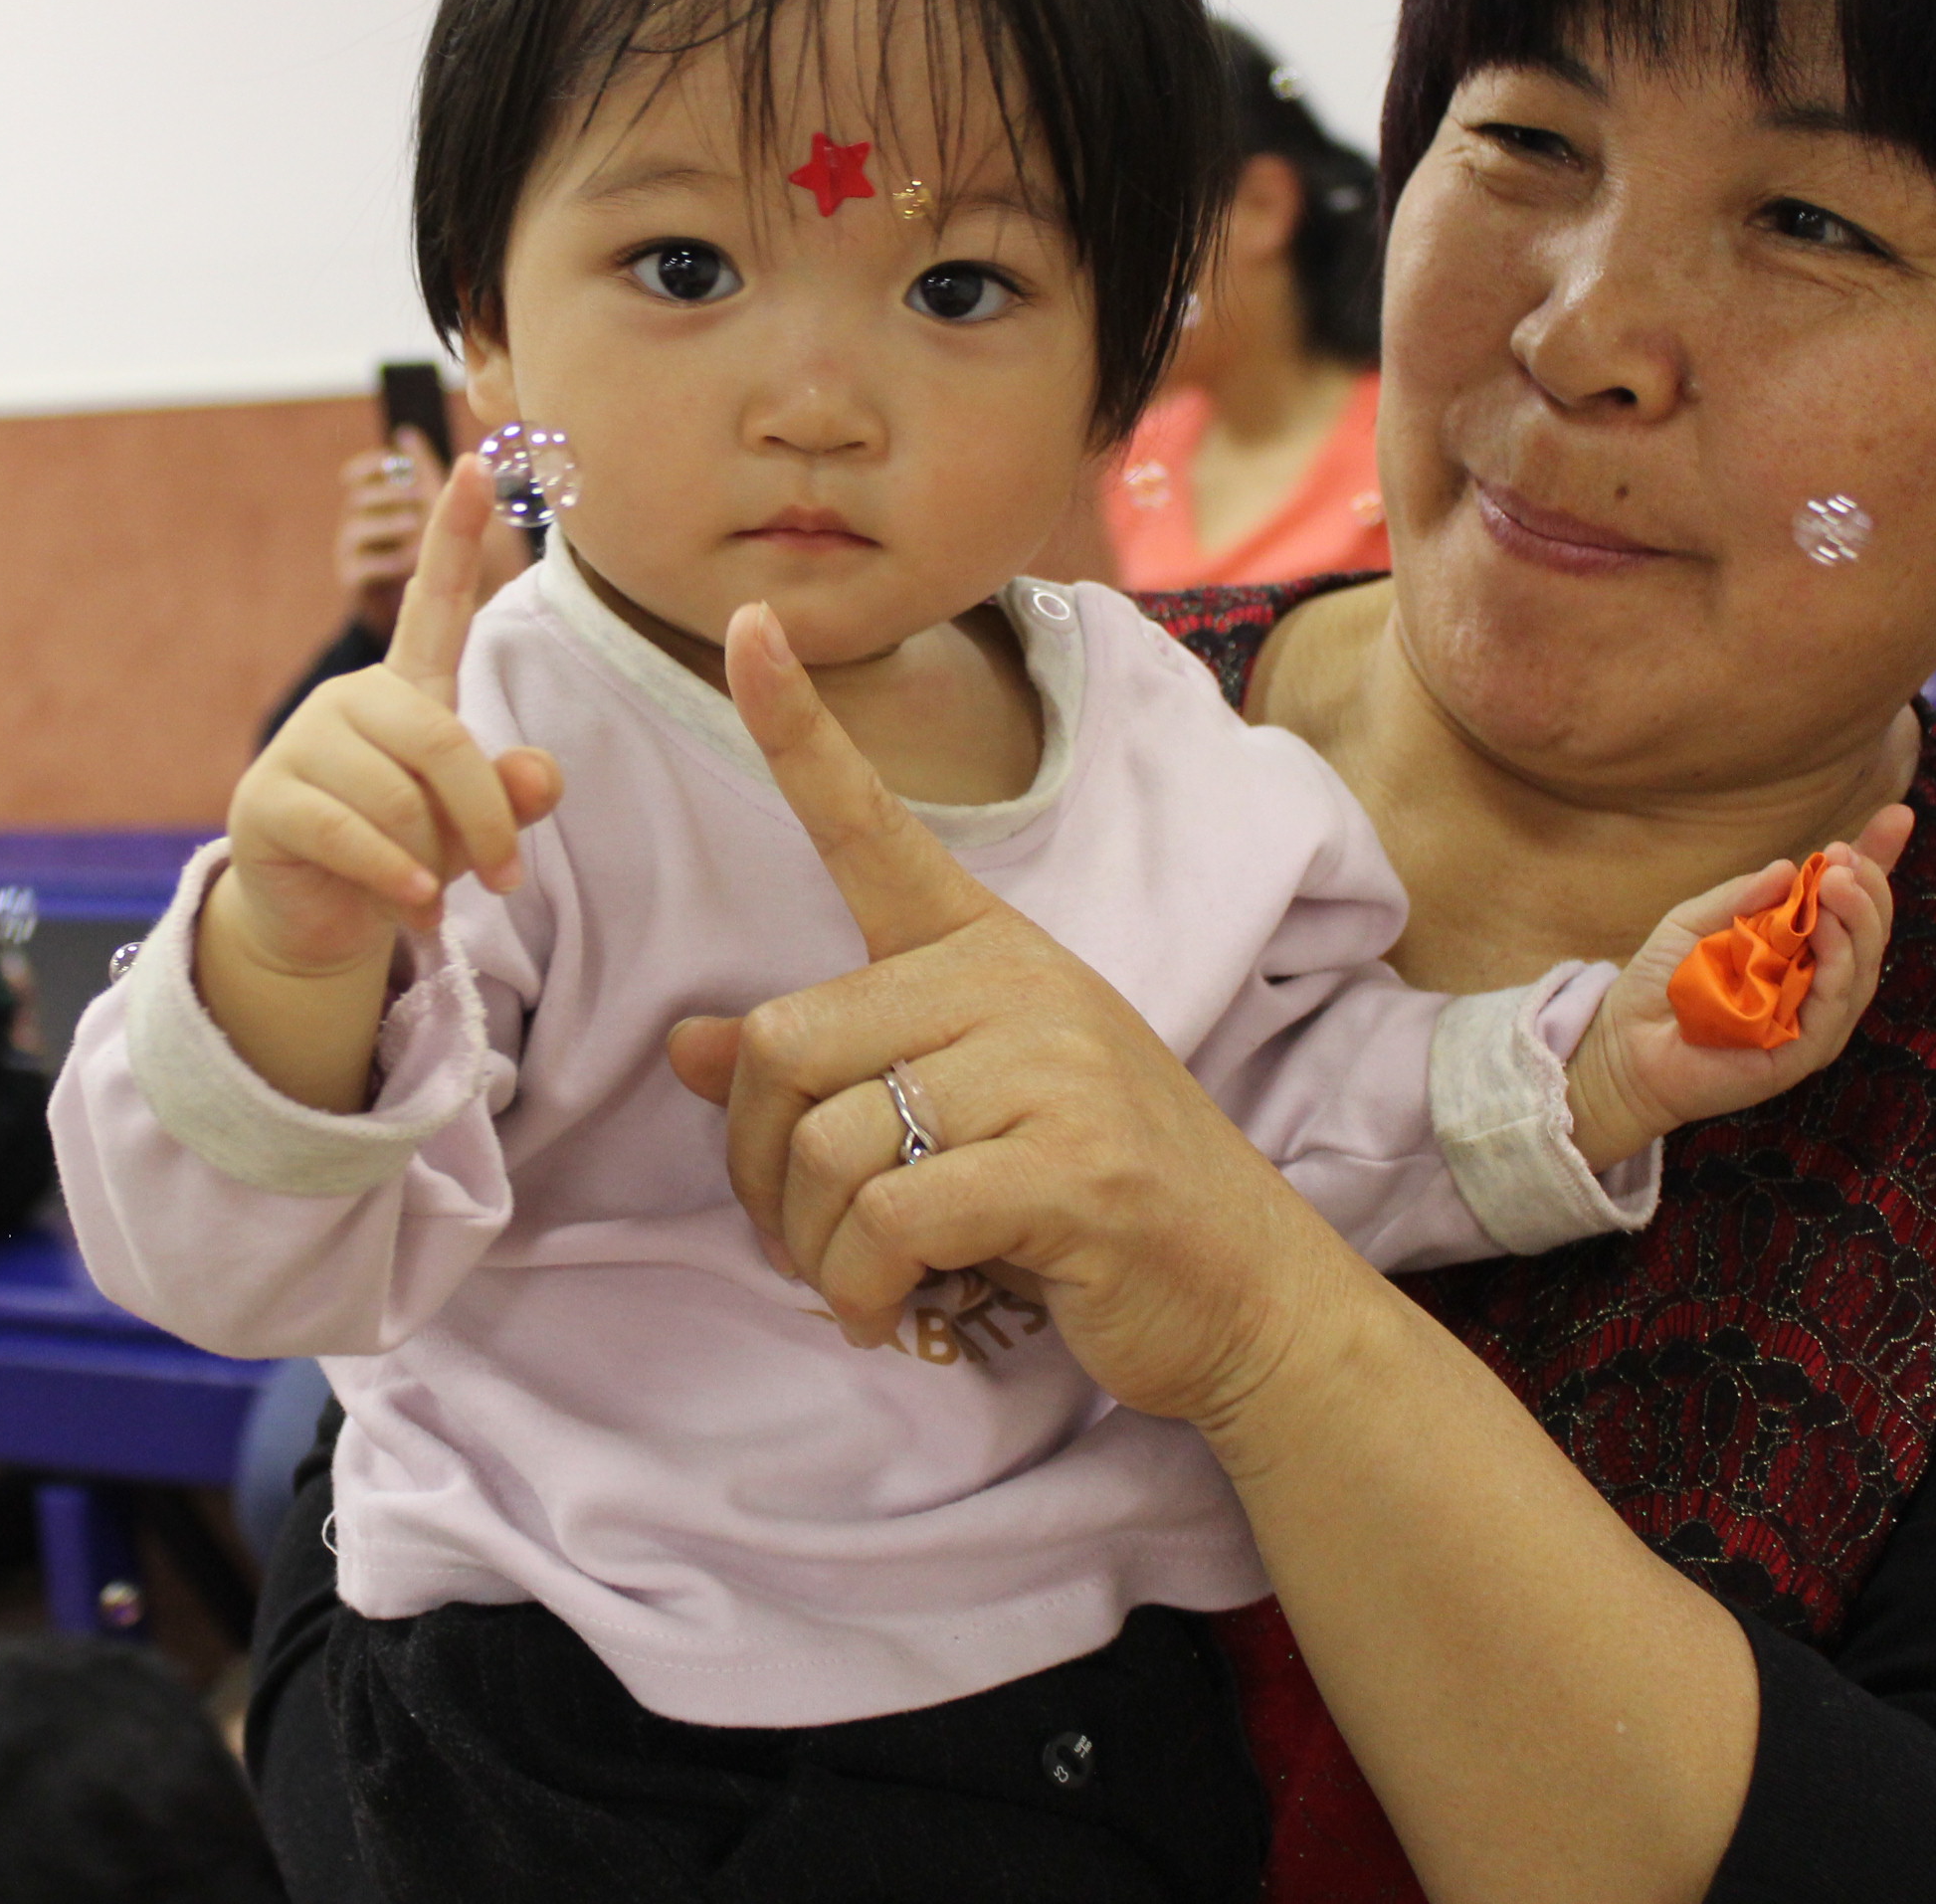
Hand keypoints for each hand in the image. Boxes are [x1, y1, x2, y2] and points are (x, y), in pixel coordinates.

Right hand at [203, 458, 563, 1106]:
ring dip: (430, 862)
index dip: (454, 534)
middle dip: (485, 816)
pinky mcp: (269, 798)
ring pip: (397, 796)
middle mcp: (351, 700)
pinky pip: (351, 832)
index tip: (476, 461)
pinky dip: (395, 877)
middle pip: (441, 740)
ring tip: (428, 896)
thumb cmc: (404, 854)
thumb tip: (540, 775)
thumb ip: (511, 796)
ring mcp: (303, 743)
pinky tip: (412, 907)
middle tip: (510, 879)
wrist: (316, 915)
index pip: (434, 602)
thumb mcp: (471, 827)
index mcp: (406, 690)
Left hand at [667, 603, 1364, 1433]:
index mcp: (984, 951)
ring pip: (827, 1144)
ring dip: (812, 1246)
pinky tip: (891, 1308)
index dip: (798, 728)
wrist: (1246, 1296)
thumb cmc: (1084, 1201)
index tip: (745, 626)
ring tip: (857, 1282)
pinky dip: (863, 1282)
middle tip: (796, 1236)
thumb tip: (689, 1049)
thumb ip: (832, 1073)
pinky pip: (889, 1215)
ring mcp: (1052, 1069)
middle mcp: (1016, 983)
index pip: (870, 826)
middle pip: (786, 1045)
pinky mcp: (1069, 1167)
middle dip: (758, 1168)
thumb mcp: (952, 1119)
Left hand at [1562, 805, 1910, 1164]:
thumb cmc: (1660, 984)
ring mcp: (1814, 1018)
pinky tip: (1826, 928)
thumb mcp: (1693, 922)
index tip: (1899, 815)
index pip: (1846, 902)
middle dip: (1867, 888)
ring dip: (1857, 919)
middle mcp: (1815, 981)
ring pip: (1860, 966)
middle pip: (1865, 932)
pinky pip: (1834, 1005)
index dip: (1875, 860)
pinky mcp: (1803, 1051)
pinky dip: (1837, 964)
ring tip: (1841, 882)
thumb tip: (1789, 866)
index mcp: (1797, 945)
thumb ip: (1741, 897)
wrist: (1623, 1046)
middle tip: (1846, 857)